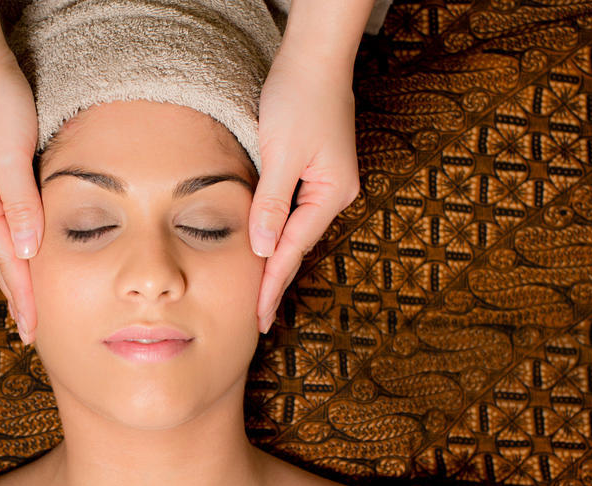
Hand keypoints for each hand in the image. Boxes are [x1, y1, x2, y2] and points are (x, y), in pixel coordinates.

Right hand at [0, 53, 40, 342]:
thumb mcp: (11, 157)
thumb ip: (21, 206)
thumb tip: (27, 252)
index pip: (7, 263)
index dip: (22, 299)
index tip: (31, 332)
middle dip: (14, 295)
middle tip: (28, 328)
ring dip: (8, 273)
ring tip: (21, 301)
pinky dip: (6, 245)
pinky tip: (12, 250)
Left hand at [249, 48, 360, 333]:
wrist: (314, 58)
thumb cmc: (299, 98)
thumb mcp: (281, 153)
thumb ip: (271, 203)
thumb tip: (262, 249)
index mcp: (332, 194)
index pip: (293, 250)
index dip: (273, 285)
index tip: (260, 318)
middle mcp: (334, 194)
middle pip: (297, 246)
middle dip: (276, 281)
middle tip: (257, 320)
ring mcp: (326, 184)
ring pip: (294, 231)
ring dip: (275, 261)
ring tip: (259, 296)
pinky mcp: (314, 172)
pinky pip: (292, 213)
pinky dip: (276, 234)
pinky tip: (265, 250)